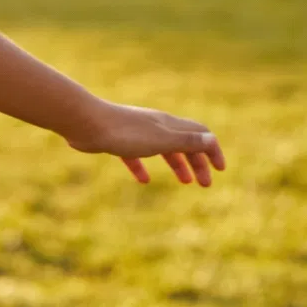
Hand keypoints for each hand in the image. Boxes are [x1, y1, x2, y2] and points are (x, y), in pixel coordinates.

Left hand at [67, 100, 225, 186]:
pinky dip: (143, 167)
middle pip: (184, 142)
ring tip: (185, 182)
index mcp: (169, 124)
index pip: (200, 133)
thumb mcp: (161, 140)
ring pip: (163, 148)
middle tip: (205, 184)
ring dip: (177, 164)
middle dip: (198, 162)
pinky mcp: (118, 140)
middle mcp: (156, 125)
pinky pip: (136, 155)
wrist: (86, 123)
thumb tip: (212, 140)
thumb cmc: (125, 133)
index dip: (213, 150)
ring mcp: (137, 132)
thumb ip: (186, 141)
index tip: (220, 170)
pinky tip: (143, 180)